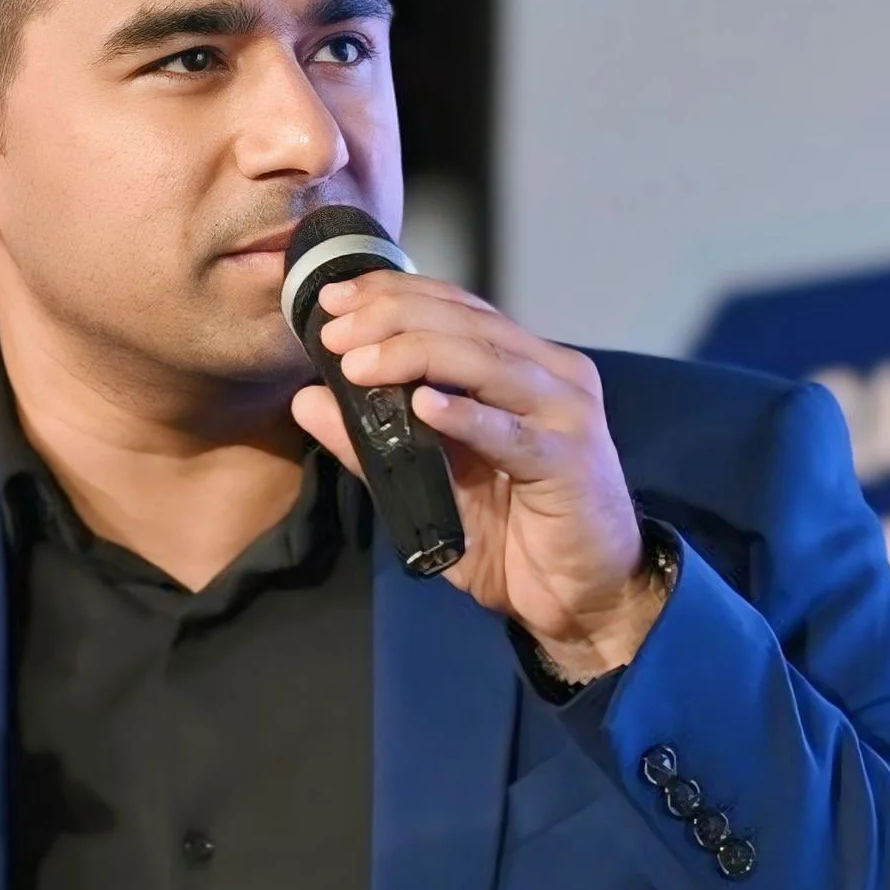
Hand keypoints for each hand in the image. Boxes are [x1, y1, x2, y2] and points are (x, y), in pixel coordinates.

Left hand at [289, 279, 664, 675]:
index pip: (455, 308)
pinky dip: (466, 415)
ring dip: (416, 355)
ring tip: (360, 364)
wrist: (582, 596)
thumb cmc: (513, 536)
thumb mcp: (428, 485)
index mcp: (522, 365)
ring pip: (485, 361)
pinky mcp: (569, 462)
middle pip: (466, 322)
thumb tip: (307, 400)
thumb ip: (372, 443)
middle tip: (336, 333)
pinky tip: (423, 405)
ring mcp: (565, 414)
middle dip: (393, 318)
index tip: (333, 299)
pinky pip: (511, 432)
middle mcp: (550, 374)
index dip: (393, 294)